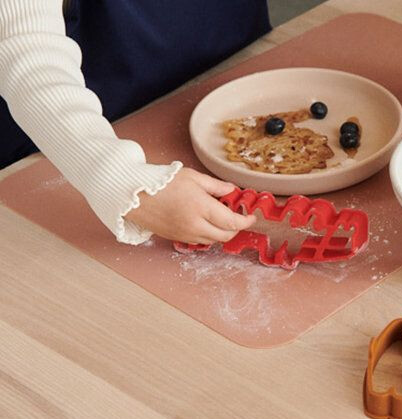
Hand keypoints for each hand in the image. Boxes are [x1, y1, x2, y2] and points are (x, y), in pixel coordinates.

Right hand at [127, 167, 251, 243]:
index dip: (245, 221)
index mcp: (201, 207)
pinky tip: (205, 221)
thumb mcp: (192, 177)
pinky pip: (199, 241)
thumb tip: (231, 191)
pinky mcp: (176, 238)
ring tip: (219, 216)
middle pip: (225, 235)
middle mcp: (194, 225)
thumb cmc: (161, 182)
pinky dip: (207, 234)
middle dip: (235, 228)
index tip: (251, 217)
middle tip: (237, 216)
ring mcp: (184, 234)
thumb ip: (215, 186)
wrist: (133, 195)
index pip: (232, 222)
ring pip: (212, 240)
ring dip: (221, 232)